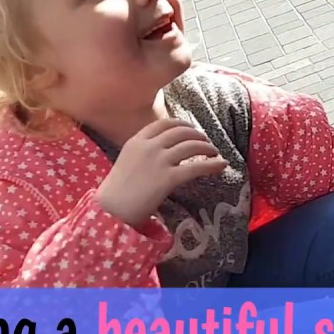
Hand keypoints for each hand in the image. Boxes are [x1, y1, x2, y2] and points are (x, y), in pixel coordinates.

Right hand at [97, 118, 226, 226]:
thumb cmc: (118, 190)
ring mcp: (159, 161)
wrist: (112, 209)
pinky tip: (222, 165)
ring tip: (214, 152)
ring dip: (207, 147)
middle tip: (206, 142)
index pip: (164, 123)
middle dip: (197, 135)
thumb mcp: (127, 160)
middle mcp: (149, 147)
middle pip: (181, 132)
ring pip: (191, 146)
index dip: (182, 124)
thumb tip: (166, 150)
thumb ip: (144, 151)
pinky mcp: (168, 178)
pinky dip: (212, 164)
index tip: (191, 129)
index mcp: (137, 141)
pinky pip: (196, 168)